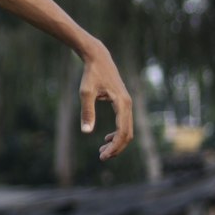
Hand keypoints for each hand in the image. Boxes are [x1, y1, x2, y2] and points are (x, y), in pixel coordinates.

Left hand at [80, 44, 133, 160]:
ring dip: (117, 142)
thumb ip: (87, 112)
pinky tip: (105, 138)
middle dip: (116, 148)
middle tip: (102, 157)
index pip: (123, 132)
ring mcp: (127, 104)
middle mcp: (128, 105)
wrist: (98, 57)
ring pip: (127, 130)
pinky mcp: (123, 102)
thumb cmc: (91, 74)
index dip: (114, 146)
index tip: (103, 156)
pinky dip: (117, 134)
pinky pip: (124, 123)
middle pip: (128, 134)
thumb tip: (86, 132)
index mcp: (122, 104)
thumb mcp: (86, 92)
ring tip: (102, 152)